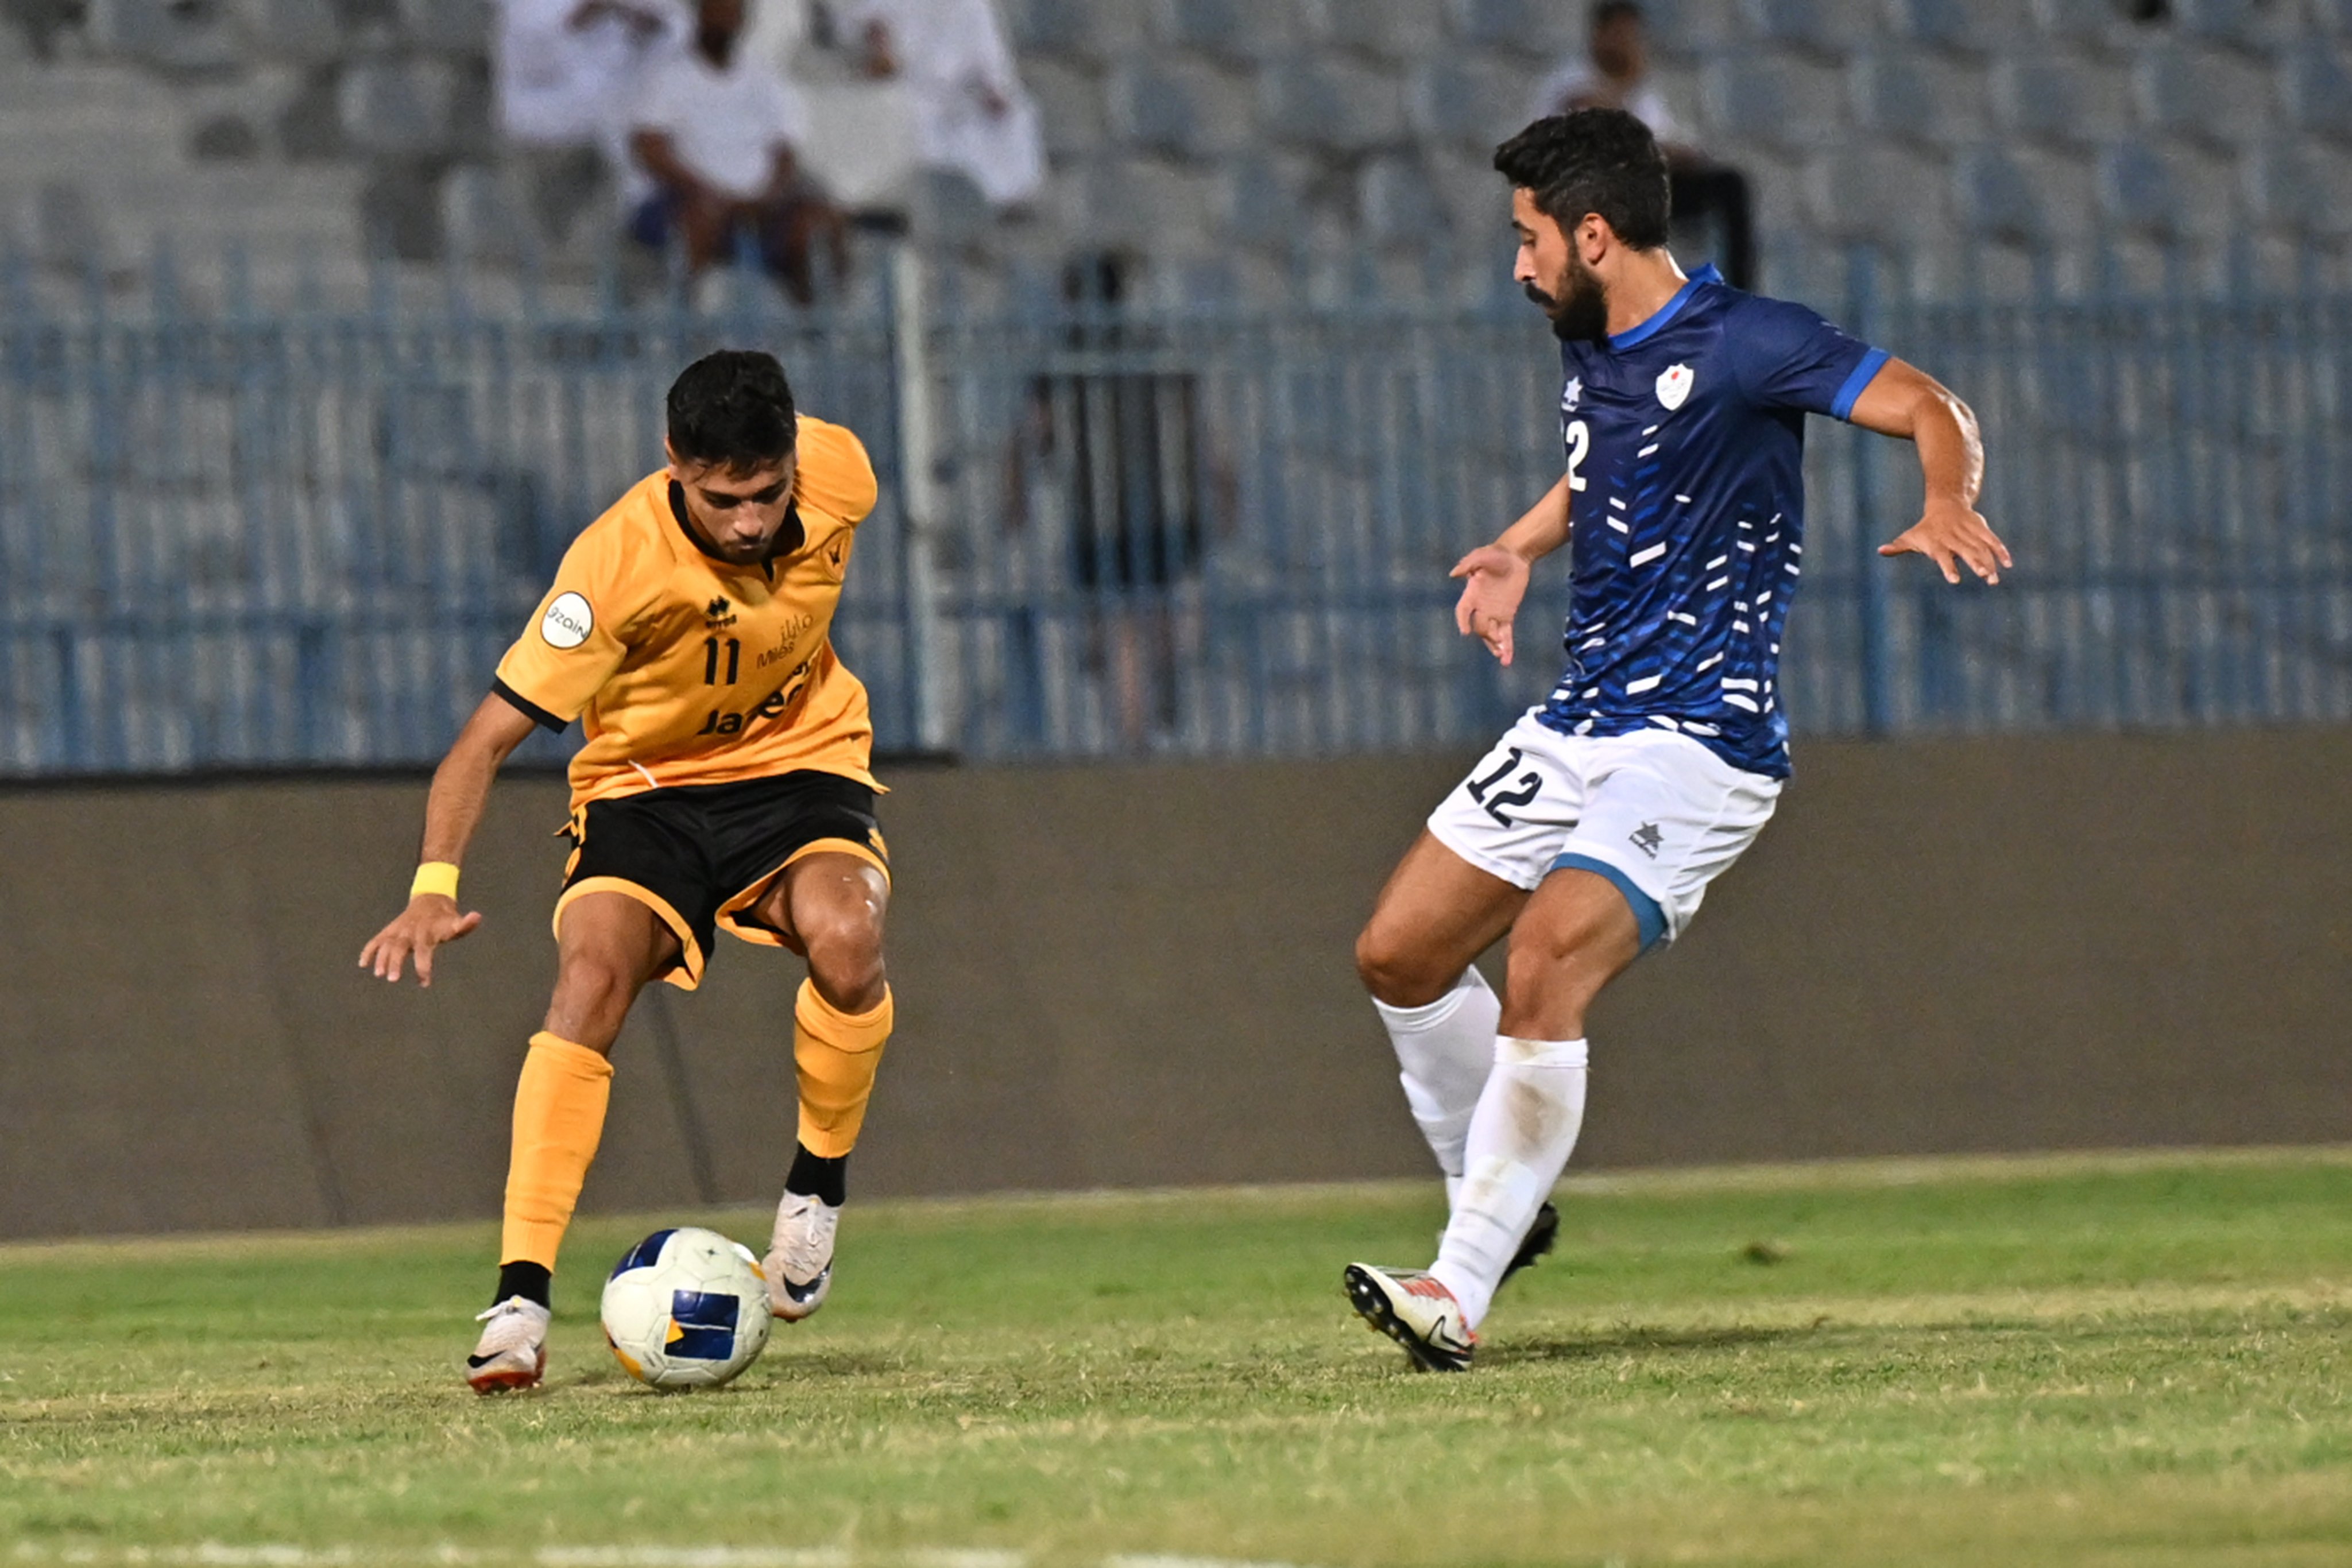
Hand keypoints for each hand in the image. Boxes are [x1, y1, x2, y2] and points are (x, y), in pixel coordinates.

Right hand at [359, 895, 483, 986]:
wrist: (430, 899)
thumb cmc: (445, 919)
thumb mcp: (456, 922)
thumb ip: (465, 924)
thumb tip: (477, 916)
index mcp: (426, 932)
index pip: (423, 950)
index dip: (423, 966)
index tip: (424, 982)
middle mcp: (409, 931)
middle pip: (400, 947)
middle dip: (395, 962)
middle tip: (392, 979)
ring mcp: (397, 930)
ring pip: (386, 944)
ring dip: (381, 958)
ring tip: (378, 973)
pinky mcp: (389, 931)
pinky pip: (376, 940)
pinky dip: (369, 950)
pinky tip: (363, 964)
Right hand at [1450, 544, 1530, 665]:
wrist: (1514, 556)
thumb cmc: (1495, 554)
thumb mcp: (1481, 555)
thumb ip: (1468, 563)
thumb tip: (1454, 574)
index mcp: (1471, 594)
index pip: (1463, 611)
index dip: (1462, 621)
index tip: (1465, 631)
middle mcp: (1480, 606)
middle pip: (1480, 626)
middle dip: (1487, 635)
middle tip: (1496, 639)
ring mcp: (1494, 613)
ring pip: (1492, 634)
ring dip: (1495, 646)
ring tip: (1501, 657)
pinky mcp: (1507, 614)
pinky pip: (1506, 633)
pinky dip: (1506, 646)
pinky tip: (1506, 659)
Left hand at [1879, 498, 2010, 584]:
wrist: (1946, 503)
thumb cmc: (1925, 528)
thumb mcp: (1910, 536)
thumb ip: (1898, 546)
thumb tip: (1880, 550)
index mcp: (1937, 542)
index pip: (1943, 556)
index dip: (1948, 567)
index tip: (1955, 580)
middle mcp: (1954, 537)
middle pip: (1966, 551)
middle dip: (1976, 564)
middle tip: (1986, 577)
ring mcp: (1969, 532)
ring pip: (1981, 547)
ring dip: (1990, 562)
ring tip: (1994, 579)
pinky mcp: (1981, 529)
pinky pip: (1992, 540)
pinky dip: (2000, 550)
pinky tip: (2008, 564)